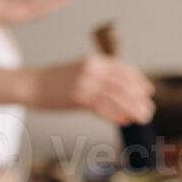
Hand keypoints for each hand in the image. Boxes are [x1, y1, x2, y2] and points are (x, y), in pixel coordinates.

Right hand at [29, 54, 154, 123]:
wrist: (32, 84)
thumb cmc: (57, 81)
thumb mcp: (80, 72)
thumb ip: (100, 79)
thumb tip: (120, 95)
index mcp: (94, 60)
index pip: (123, 69)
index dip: (138, 81)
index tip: (149, 92)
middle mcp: (91, 69)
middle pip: (123, 84)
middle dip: (139, 98)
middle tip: (149, 110)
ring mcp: (84, 83)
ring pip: (116, 97)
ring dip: (132, 108)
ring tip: (143, 118)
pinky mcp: (77, 98)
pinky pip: (102, 108)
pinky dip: (115, 115)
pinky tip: (124, 121)